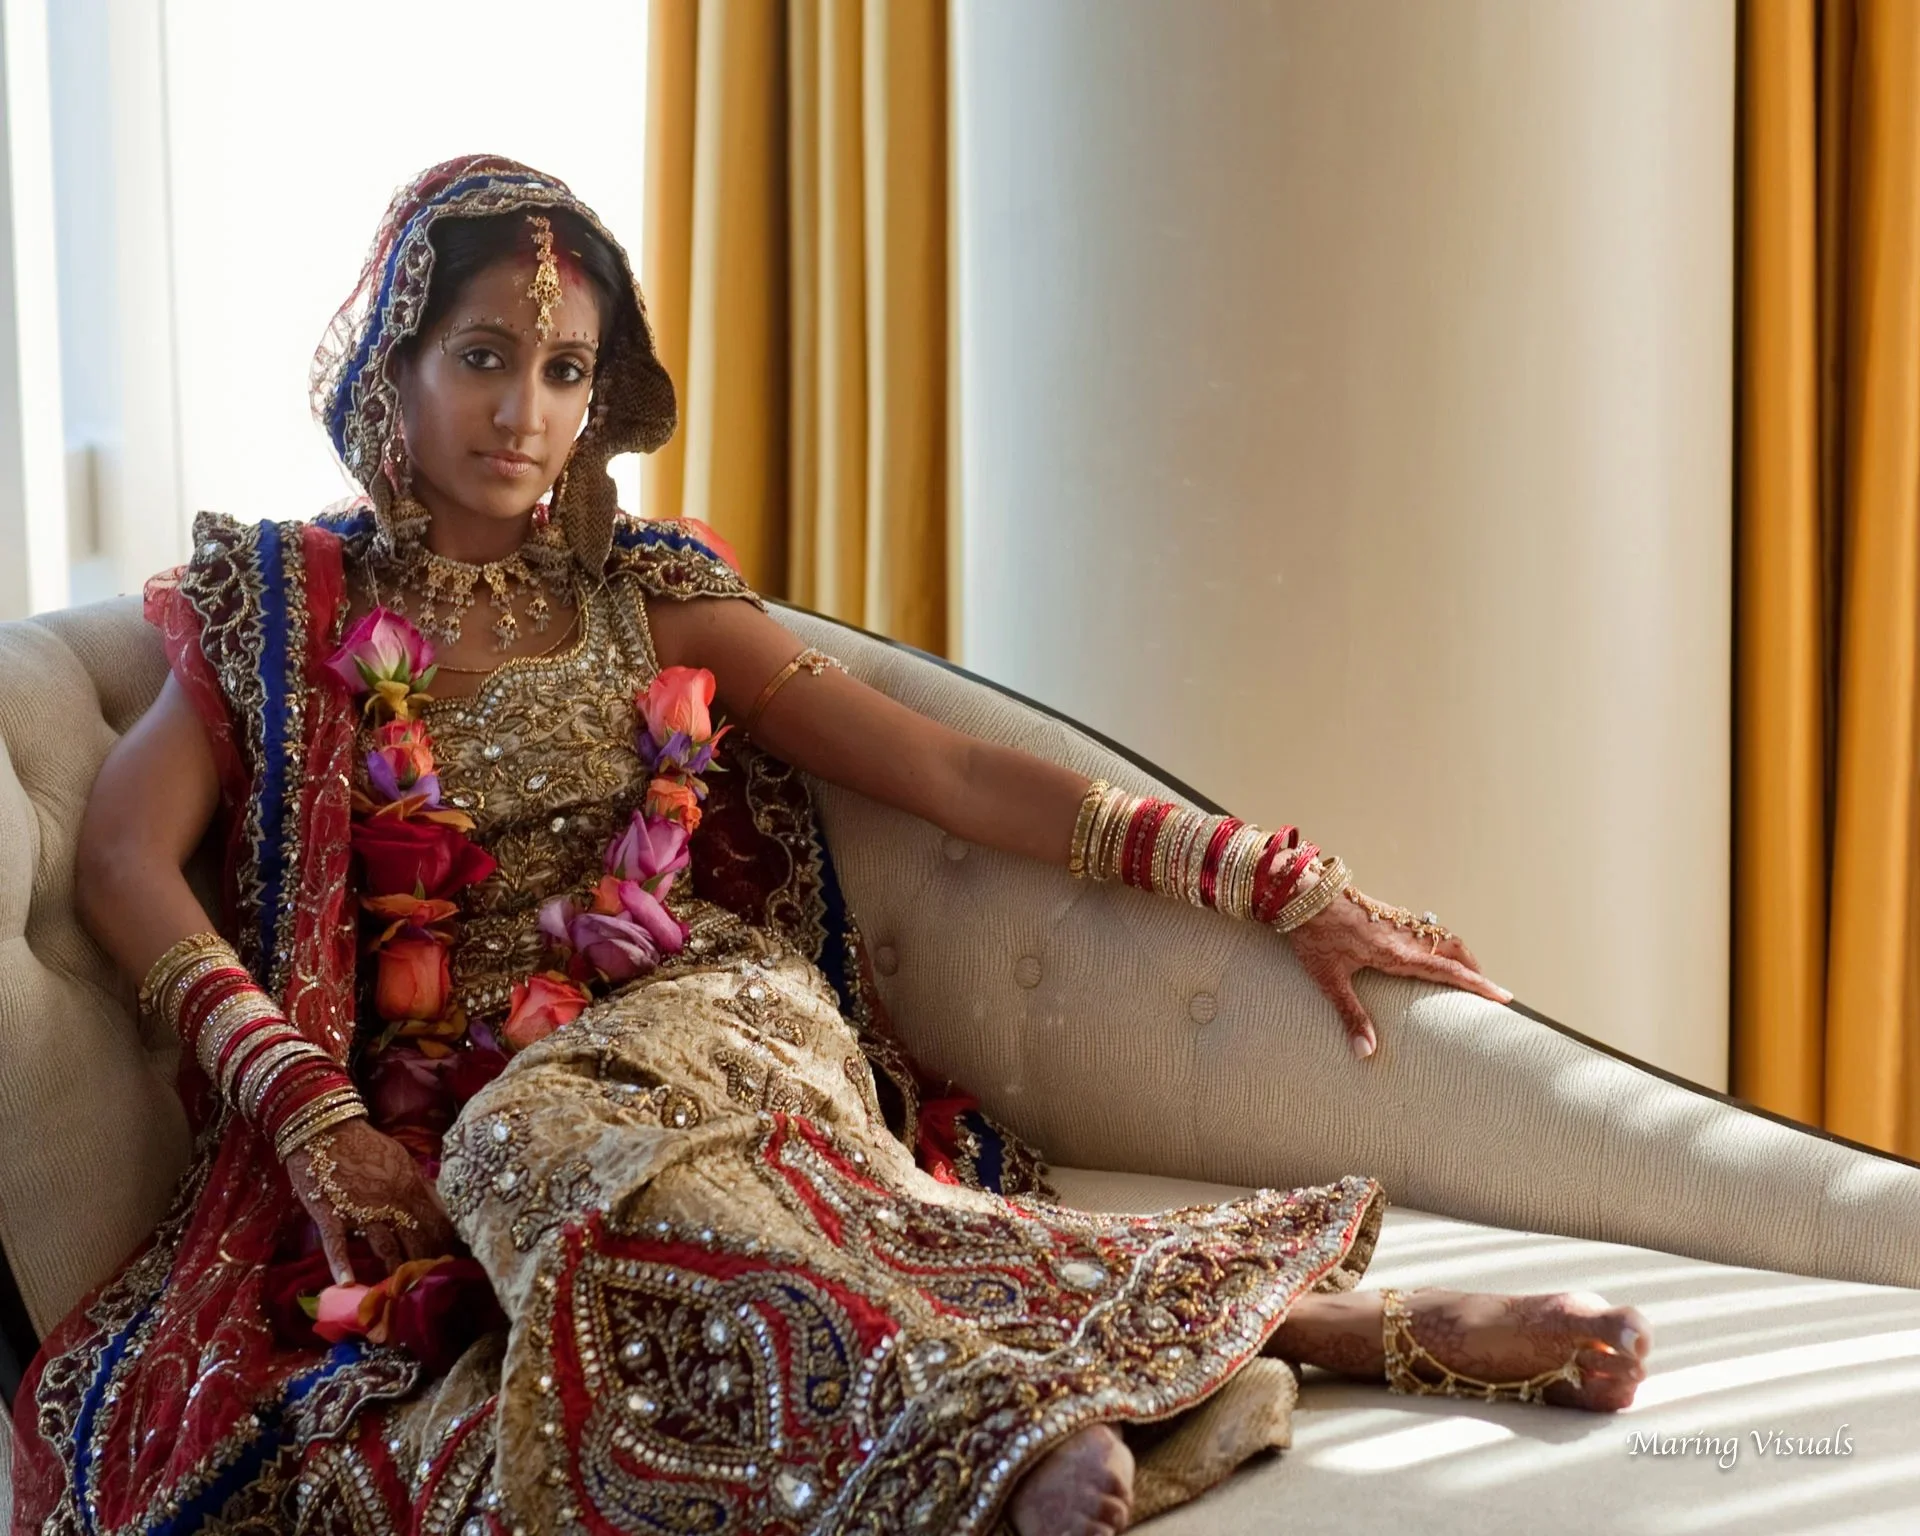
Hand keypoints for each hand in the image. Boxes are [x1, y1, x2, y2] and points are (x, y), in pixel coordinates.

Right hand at [284, 1118, 458, 1282]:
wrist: (324, 1127)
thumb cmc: (364, 1145)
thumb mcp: (401, 1161)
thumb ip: (421, 1186)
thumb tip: (443, 1208)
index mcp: (411, 1185)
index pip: (438, 1220)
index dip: (448, 1243)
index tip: (457, 1262)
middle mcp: (390, 1199)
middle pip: (417, 1238)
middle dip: (427, 1263)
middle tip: (436, 1287)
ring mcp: (359, 1208)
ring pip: (384, 1246)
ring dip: (394, 1269)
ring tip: (404, 1294)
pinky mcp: (330, 1213)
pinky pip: (336, 1242)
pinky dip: (341, 1263)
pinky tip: (348, 1283)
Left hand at [1285, 885, 1511, 1059]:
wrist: (1300, 891)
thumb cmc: (1312, 934)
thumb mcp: (1329, 979)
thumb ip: (1350, 1015)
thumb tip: (1366, 1052)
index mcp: (1397, 953)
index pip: (1448, 970)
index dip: (1478, 984)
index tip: (1503, 995)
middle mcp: (1402, 934)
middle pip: (1451, 947)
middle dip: (1473, 967)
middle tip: (1487, 987)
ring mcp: (1394, 920)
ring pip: (1438, 933)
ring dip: (1456, 951)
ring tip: (1463, 970)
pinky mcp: (1382, 912)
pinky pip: (1421, 927)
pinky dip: (1436, 940)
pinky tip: (1425, 950)